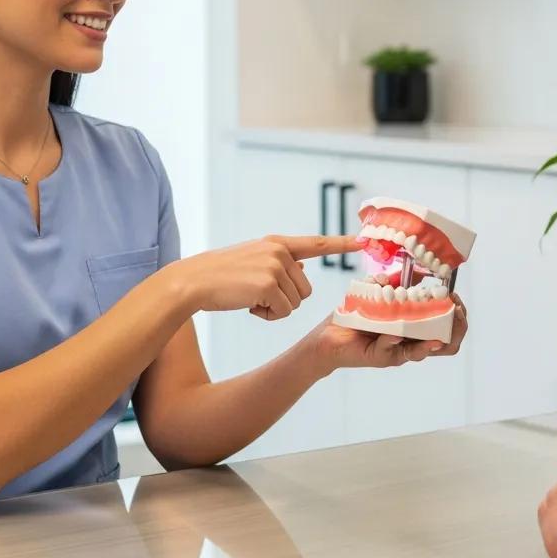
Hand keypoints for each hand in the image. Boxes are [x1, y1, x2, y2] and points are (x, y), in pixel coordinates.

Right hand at [177, 235, 362, 319]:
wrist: (193, 281)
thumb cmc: (222, 275)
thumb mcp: (254, 260)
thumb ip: (280, 262)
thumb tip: (303, 267)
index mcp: (277, 243)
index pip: (316, 243)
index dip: (341, 243)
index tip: (362, 241)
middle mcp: (279, 251)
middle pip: (305, 289)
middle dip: (286, 299)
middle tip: (258, 296)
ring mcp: (274, 266)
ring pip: (296, 302)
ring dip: (276, 309)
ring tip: (250, 299)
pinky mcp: (268, 284)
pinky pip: (283, 312)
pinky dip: (268, 316)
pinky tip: (249, 307)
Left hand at [306, 294, 467, 372]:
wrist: (329, 334)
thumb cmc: (357, 315)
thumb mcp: (382, 293)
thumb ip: (401, 282)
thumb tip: (423, 269)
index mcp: (415, 329)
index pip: (447, 328)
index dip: (458, 316)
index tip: (456, 298)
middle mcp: (410, 342)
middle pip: (447, 344)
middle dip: (457, 328)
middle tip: (456, 311)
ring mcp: (397, 351)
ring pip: (424, 352)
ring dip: (435, 339)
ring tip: (439, 330)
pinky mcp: (380, 356)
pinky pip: (392, 352)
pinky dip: (396, 342)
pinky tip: (396, 333)